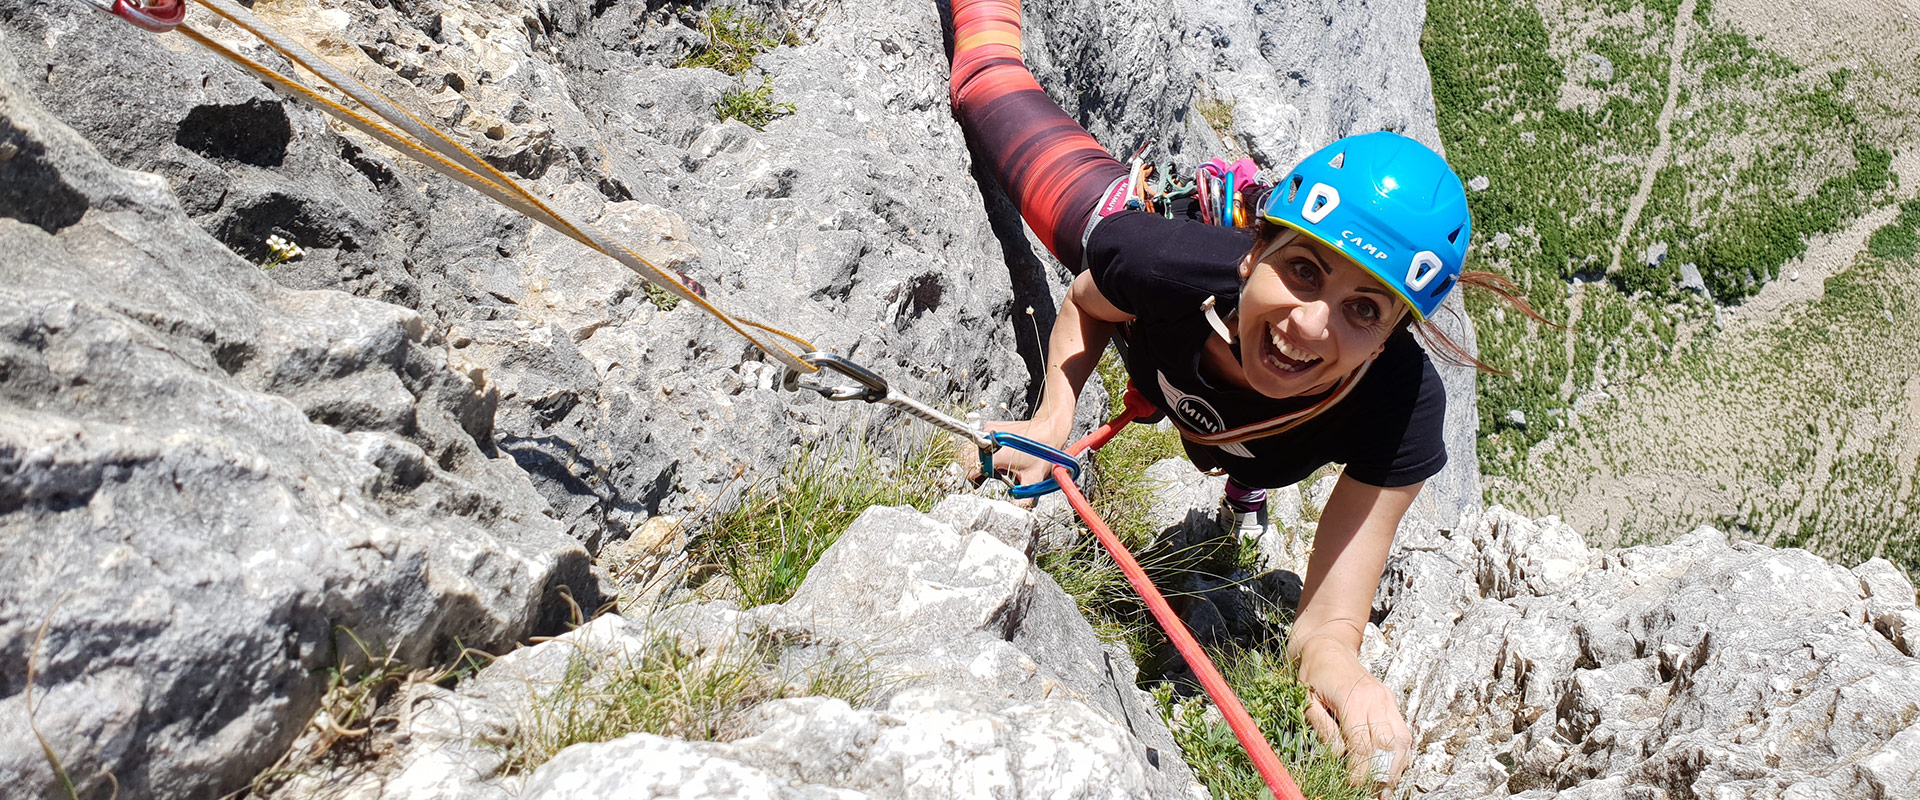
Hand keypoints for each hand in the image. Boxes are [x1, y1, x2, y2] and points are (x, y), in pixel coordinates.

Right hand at [959, 418, 1068, 504]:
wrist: (1049, 429)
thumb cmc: (1043, 449)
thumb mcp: (1033, 478)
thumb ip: (1024, 499)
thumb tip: (1017, 513)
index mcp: (997, 454)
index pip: (971, 467)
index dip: (973, 478)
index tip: (979, 482)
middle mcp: (990, 439)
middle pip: (965, 456)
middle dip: (971, 468)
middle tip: (982, 475)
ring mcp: (989, 430)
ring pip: (969, 446)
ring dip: (974, 458)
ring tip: (989, 465)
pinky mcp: (991, 426)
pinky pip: (978, 439)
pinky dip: (981, 449)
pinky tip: (994, 455)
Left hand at [1295, 637, 1410, 794]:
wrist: (1328, 646)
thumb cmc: (1313, 673)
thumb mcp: (1307, 700)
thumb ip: (1323, 729)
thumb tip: (1340, 756)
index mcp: (1353, 698)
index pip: (1363, 744)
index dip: (1360, 770)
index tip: (1353, 786)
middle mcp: (1376, 699)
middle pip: (1389, 746)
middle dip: (1382, 774)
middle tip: (1374, 792)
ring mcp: (1387, 700)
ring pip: (1402, 741)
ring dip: (1396, 766)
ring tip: (1385, 786)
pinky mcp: (1391, 702)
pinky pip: (1403, 732)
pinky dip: (1400, 753)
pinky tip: (1390, 767)